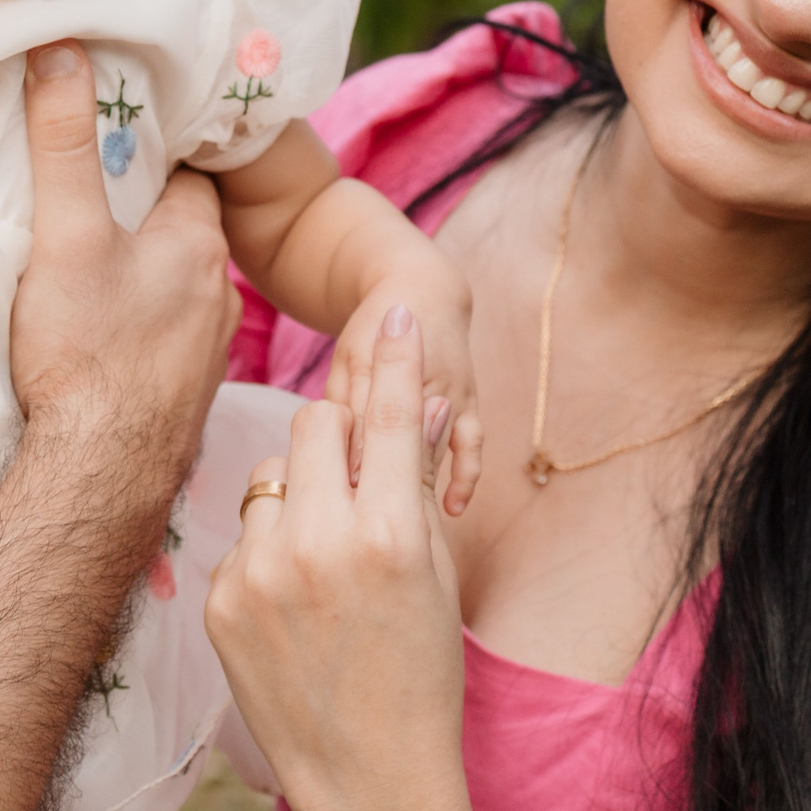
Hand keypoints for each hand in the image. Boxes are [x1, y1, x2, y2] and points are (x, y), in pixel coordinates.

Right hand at [10, 42, 238, 471]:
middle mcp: (218, 294)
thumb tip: (61, 48)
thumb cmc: (87, 354)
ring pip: (177, 287)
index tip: (118, 135)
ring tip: (95, 267)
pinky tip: (106, 339)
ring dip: (145, 274)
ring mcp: (206, 352)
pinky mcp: (183, 398)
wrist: (99, 481)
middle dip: (145, 213)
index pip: (190, 170)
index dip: (154, 149)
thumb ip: (64, 142)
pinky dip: (142, 328)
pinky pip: (167, 340)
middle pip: (183, 229)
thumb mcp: (66, 234)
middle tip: (93, 200)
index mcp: (200, 242)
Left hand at [205, 313, 496, 810]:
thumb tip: (424, 403)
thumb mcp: (434, 572)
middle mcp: (318, 543)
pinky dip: (270, 551)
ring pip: (271, 476)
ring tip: (326, 559)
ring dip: (299, 494)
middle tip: (357, 465)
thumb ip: (417, 484)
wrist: (369, 778)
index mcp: (389, 533)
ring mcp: (259, 571)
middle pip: (313, 424)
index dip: (396, 357)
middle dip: (337, 431)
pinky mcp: (218, 600)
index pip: (388, 415)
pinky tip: (295, 605)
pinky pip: (244, 536)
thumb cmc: (420, 675)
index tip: (394, 311)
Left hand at [332, 283, 483, 514]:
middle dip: (374, 476)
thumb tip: (343, 466)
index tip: (340, 499)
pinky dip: (465, 476)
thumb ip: (344, 405)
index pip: (357, 421)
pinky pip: (471, 444)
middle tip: (360, 518)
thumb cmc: (371, 332)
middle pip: (393, 437)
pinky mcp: (470, 402)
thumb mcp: (348, 362)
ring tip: (397, 519)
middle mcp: (417, 376)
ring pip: (428, 443)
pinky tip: (454, 509)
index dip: (347, 460)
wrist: (422, 291)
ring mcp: (448, 388)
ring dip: (415, 478)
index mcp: (374, 364)